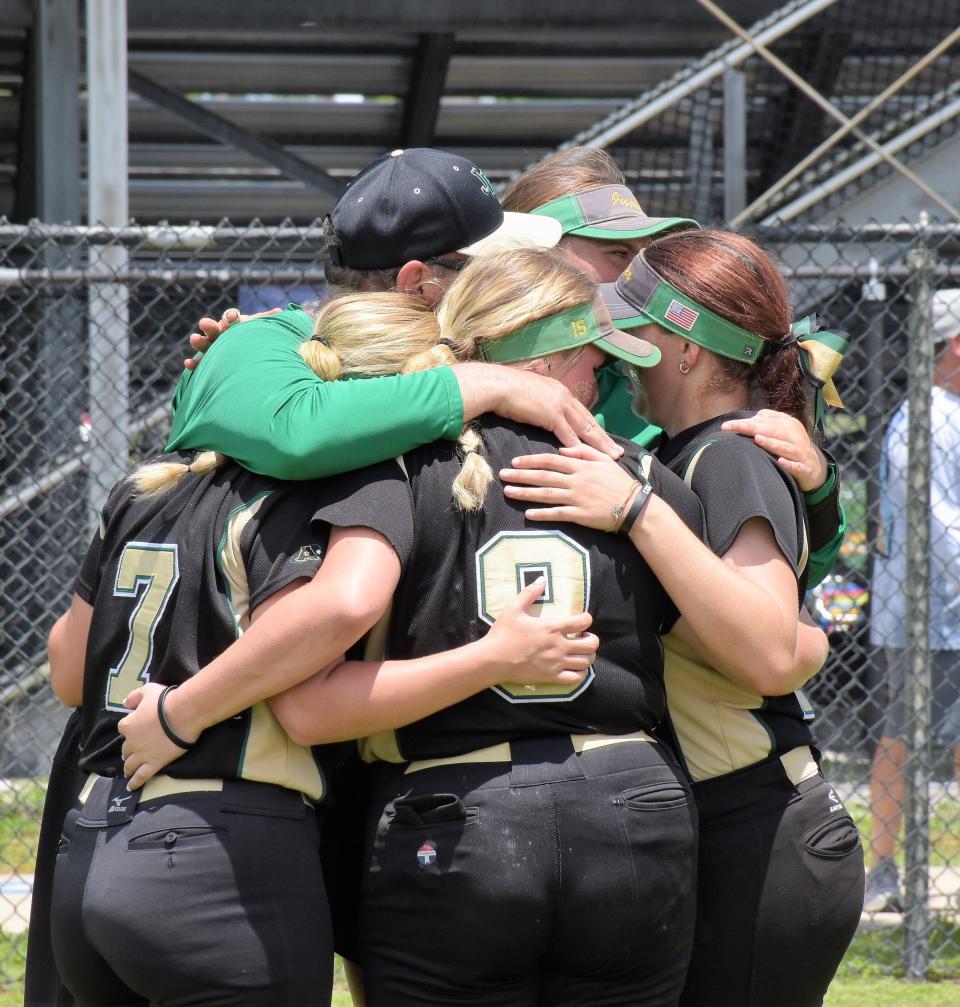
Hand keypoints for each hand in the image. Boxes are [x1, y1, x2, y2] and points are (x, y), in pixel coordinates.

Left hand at [117, 682, 196, 788]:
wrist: (183, 714)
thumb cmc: (165, 701)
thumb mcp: (147, 690)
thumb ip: (133, 697)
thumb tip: (124, 703)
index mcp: (128, 724)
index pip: (123, 728)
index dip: (130, 728)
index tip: (136, 728)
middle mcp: (132, 742)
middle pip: (125, 748)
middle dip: (128, 750)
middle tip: (132, 751)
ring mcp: (142, 755)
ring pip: (130, 764)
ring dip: (128, 767)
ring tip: (128, 771)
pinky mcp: (154, 764)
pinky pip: (141, 776)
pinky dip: (135, 782)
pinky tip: (131, 787)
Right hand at [183, 306, 281, 370]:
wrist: (254, 360)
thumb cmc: (258, 340)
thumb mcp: (263, 331)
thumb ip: (267, 322)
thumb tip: (279, 312)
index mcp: (234, 324)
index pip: (231, 318)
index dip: (231, 317)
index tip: (233, 318)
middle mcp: (221, 334)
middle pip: (214, 328)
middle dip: (210, 326)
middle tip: (205, 324)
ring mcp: (213, 348)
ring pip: (204, 344)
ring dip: (199, 341)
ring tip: (195, 339)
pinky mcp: (209, 362)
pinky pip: (200, 363)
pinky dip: (194, 363)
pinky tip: (189, 363)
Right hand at [452, 362, 622, 459]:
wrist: (498, 385)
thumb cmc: (508, 391)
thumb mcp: (531, 394)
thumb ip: (541, 404)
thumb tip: (542, 414)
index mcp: (560, 391)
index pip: (582, 412)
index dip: (594, 427)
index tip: (605, 438)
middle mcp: (564, 396)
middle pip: (589, 421)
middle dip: (604, 438)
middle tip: (618, 451)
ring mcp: (559, 404)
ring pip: (584, 428)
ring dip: (598, 444)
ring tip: (610, 456)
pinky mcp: (551, 414)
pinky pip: (568, 433)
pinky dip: (577, 446)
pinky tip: (586, 457)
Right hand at [481, 577, 597, 686]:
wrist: (493, 660)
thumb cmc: (503, 633)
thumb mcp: (513, 608)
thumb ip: (529, 593)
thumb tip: (542, 579)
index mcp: (551, 627)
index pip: (582, 622)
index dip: (587, 619)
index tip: (583, 620)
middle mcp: (559, 646)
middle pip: (591, 644)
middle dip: (592, 640)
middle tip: (584, 638)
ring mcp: (556, 663)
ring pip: (586, 662)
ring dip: (588, 656)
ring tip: (581, 653)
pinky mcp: (551, 677)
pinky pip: (575, 679)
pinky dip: (580, 674)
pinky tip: (575, 668)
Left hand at [500, 443, 634, 528]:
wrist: (634, 506)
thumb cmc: (619, 482)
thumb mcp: (604, 461)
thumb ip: (583, 452)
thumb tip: (562, 449)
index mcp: (580, 466)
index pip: (551, 460)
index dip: (531, 460)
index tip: (515, 461)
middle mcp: (576, 480)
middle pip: (543, 476)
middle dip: (521, 475)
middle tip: (502, 475)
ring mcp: (577, 498)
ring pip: (546, 494)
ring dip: (525, 493)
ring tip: (508, 492)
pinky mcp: (580, 515)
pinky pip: (557, 514)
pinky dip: (542, 514)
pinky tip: (527, 514)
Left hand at [720, 409, 827, 492]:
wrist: (816, 467)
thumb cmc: (791, 447)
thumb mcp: (781, 432)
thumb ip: (766, 423)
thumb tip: (746, 420)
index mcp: (788, 425)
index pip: (765, 420)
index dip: (745, 422)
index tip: (726, 426)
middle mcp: (795, 436)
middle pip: (773, 431)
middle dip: (752, 429)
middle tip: (733, 428)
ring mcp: (801, 453)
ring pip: (786, 447)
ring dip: (772, 444)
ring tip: (757, 439)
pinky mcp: (806, 469)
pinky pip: (797, 466)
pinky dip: (790, 465)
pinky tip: (780, 462)